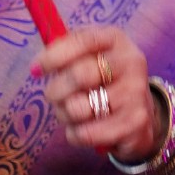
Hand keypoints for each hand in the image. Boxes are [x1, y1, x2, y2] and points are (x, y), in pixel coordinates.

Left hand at [37, 26, 160, 160]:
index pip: (84, 41)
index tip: (36, 70)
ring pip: (79, 108)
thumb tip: (36, 67)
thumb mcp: (87, 58)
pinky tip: (83, 129)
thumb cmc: (101, 81)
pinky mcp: (134, 122)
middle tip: (53, 96)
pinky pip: (86, 133)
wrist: (138, 114)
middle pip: (80, 75)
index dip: (55, 56)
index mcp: (116, 40)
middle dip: (56, 90)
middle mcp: (132, 62)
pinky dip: (75, 134)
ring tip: (71, 112)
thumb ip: (64, 54)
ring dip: (65, 114)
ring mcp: (136, 92)